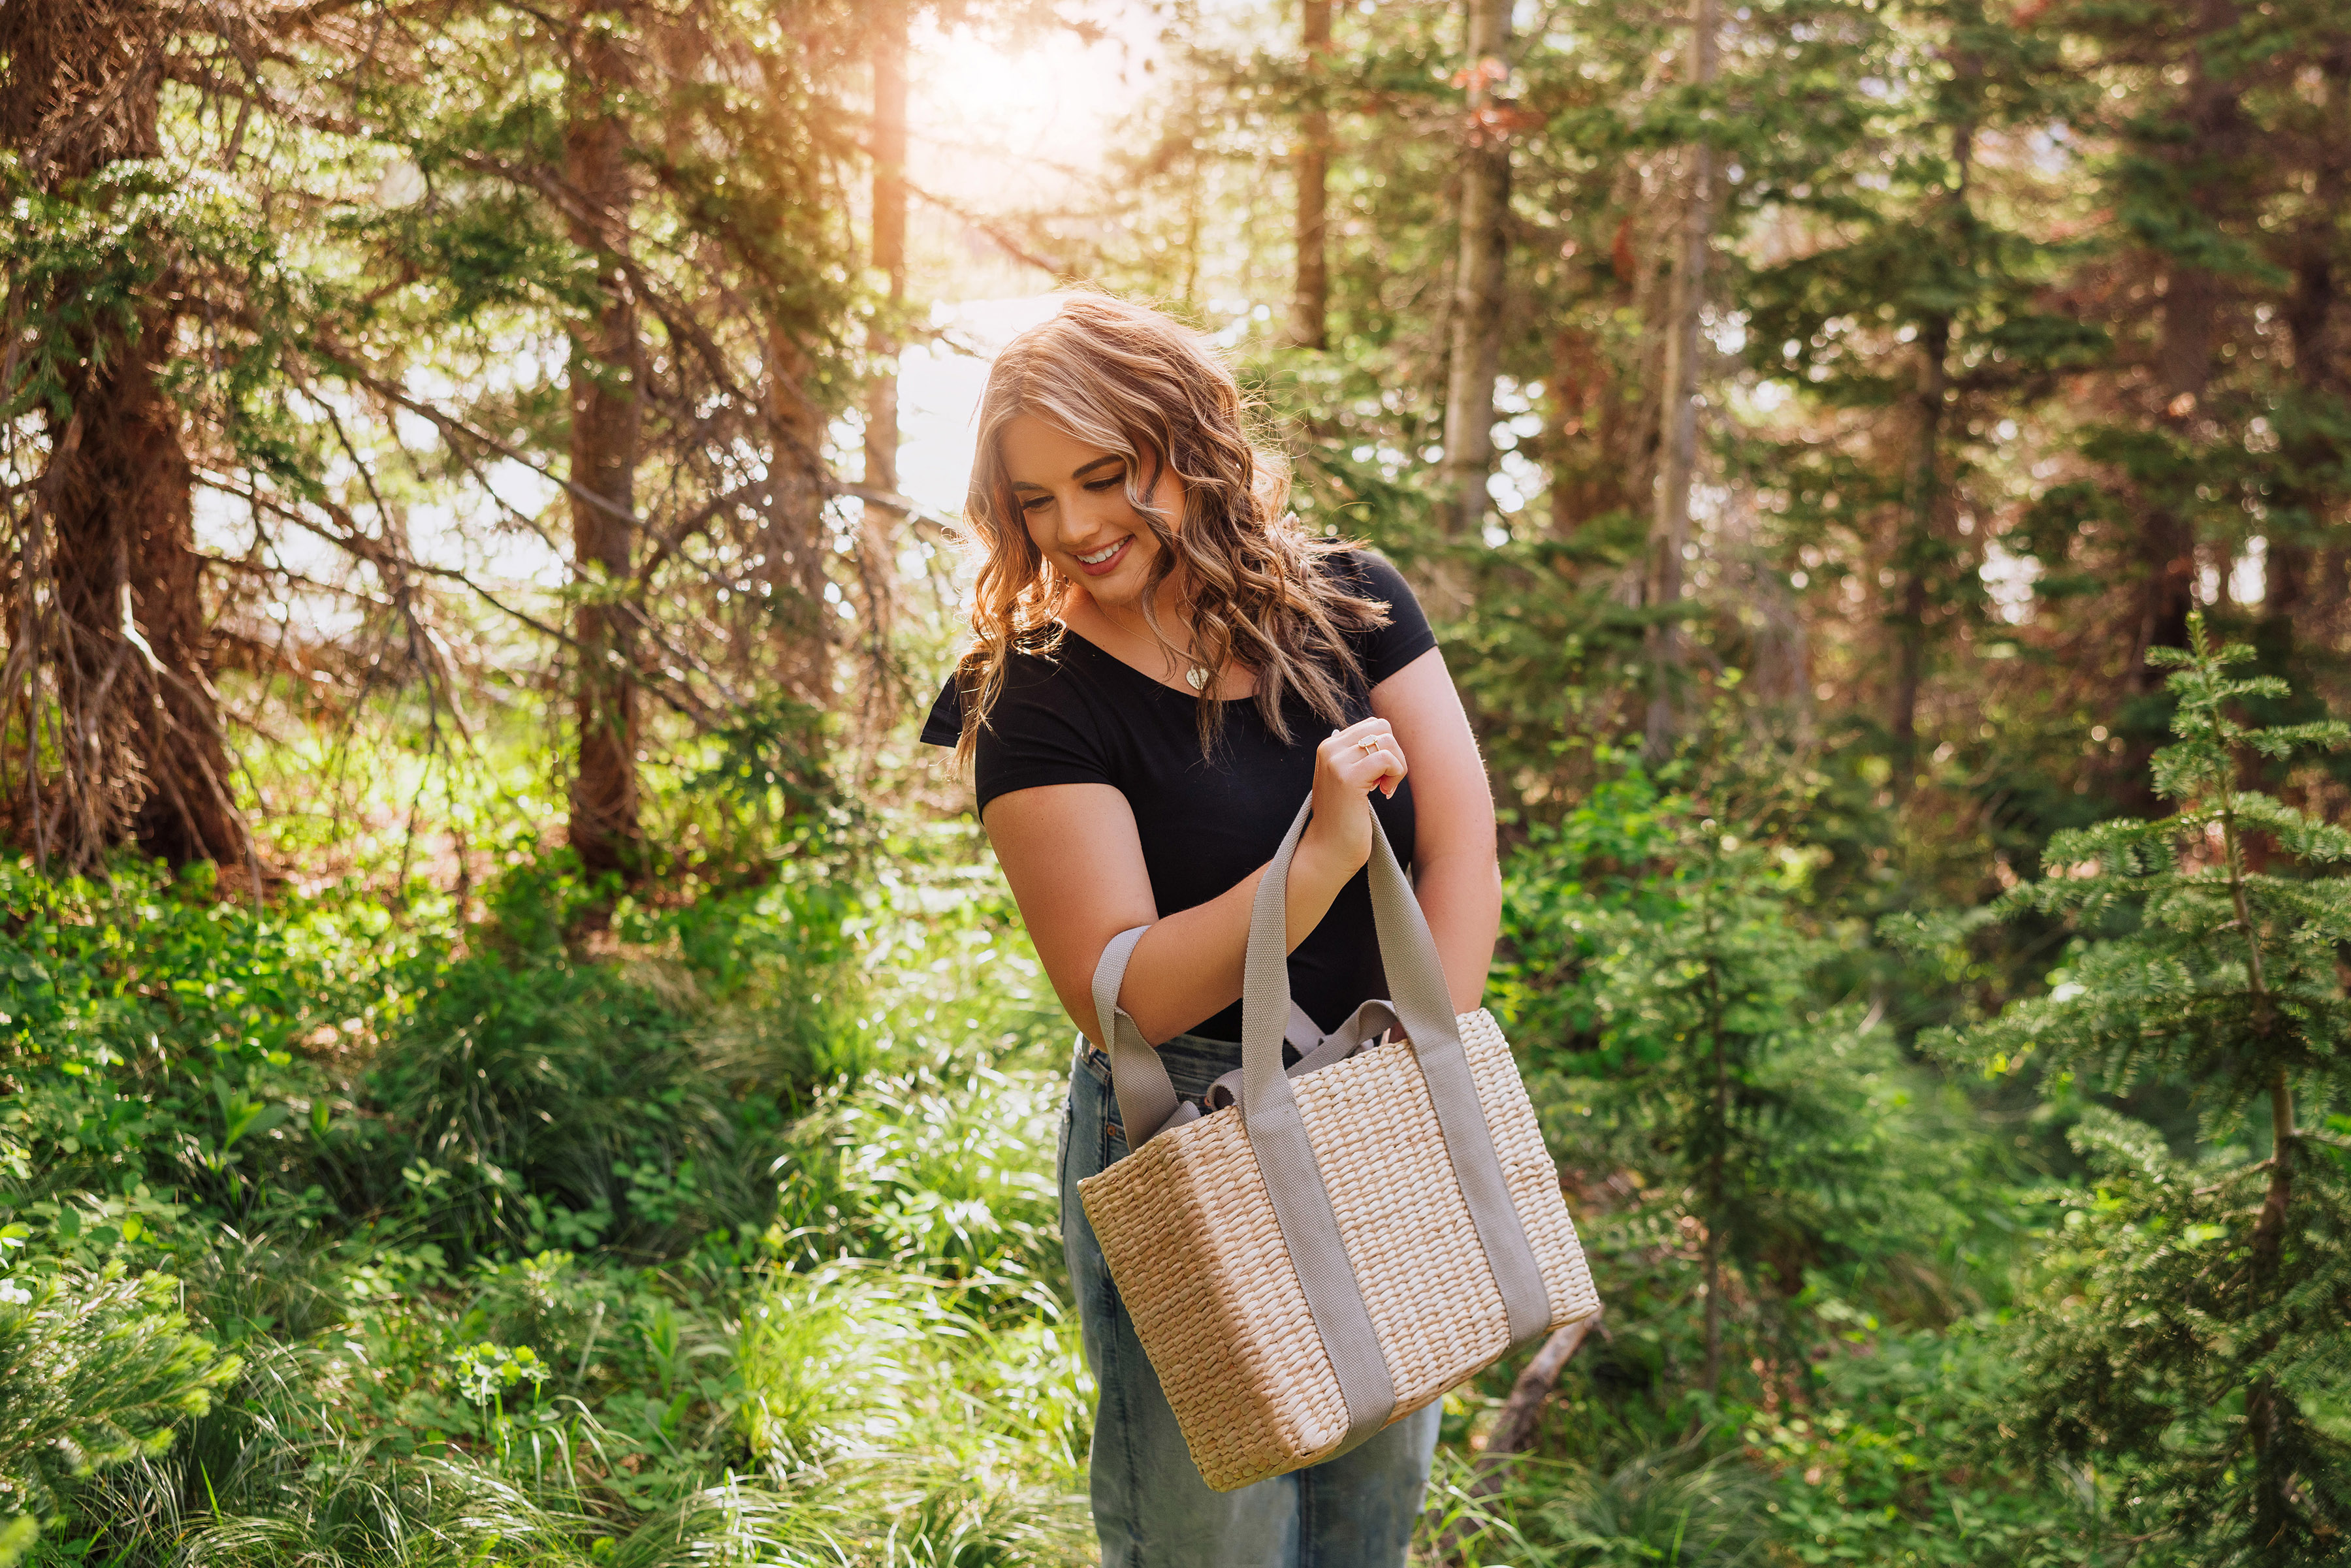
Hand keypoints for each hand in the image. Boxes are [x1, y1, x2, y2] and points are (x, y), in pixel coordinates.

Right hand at [1300, 717, 1408, 877]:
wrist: (1328, 850)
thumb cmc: (1344, 819)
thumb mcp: (1349, 778)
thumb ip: (1360, 755)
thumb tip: (1384, 733)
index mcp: (1329, 746)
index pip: (1373, 725)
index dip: (1386, 748)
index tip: (1380, 775)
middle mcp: (1329, 749)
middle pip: (1382, 727)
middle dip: (1394, 753)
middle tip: (1386, 782)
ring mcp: (1336, 762)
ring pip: (1387, 741)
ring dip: (1397, 766)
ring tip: (1384, 789)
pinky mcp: (1347, 778)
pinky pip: (1386, 759)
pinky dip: (1395, 774)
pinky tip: (1384, 793)